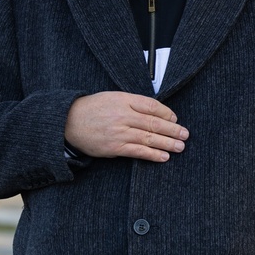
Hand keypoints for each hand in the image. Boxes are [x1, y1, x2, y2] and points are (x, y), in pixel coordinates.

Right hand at [64, 91, 187, 161]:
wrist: (69, 121)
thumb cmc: (93, 108)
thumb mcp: (114, 97)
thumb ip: (133, 102)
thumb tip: (157, 112)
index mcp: (125, 100)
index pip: (152, 106)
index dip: (167, 113)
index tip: (175, 118)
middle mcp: (124, 115)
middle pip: (154, 122)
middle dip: (172, 129)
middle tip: (185, 134)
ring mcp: (120, 132)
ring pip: (149, 138)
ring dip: (167, 143)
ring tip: (180, 146)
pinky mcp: (115, 147)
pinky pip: (138, 151)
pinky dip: (153, 154)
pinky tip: (164, 157)